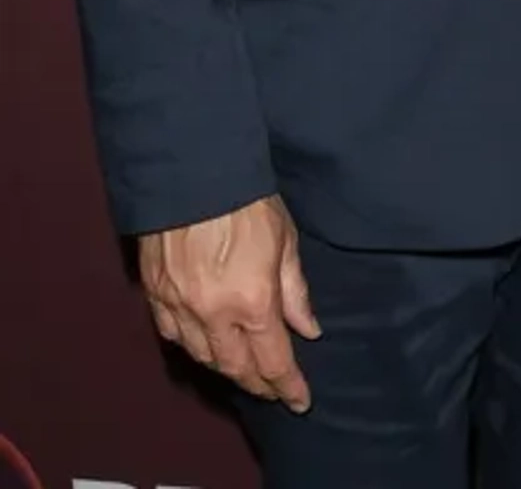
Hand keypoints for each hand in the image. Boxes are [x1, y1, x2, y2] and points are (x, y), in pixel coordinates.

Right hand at [139, 195, 319, 411]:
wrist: (192, 177)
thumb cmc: (248, 202)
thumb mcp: (286, 242)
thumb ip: (295, 292)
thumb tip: (308, 329)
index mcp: (252, 301)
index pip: (272, 360)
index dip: (287, 385)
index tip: (300, 401)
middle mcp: (212, 315)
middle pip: (235, 367)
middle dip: (258, 383)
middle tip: (274, 390)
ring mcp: (179, 310)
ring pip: (203, 358)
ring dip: (226, 368)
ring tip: (246, 371)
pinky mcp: (155, 298)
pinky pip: (175, 338)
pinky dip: (195, 348)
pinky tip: (208, 347)